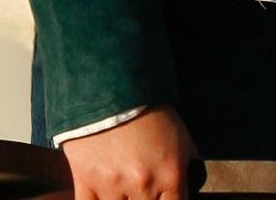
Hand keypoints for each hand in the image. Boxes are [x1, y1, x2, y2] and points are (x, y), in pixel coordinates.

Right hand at [62, 105, 198, 199]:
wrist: (114, 87)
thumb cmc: (151, 111)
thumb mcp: (181, 136)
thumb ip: (188, 167)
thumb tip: (189, 188)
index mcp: (170, 175)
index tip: (164, 197)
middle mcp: (142, 185)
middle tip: (142, 188)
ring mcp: (112, 187)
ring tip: (123, 185)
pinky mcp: (86, 183)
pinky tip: (103, 194)